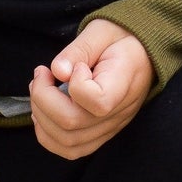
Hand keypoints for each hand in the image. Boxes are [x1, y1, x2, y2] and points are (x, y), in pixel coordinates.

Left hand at [29, 18, 152, 159]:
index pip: (98, 101)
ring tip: (40, 91)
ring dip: (42, 117)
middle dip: (43, 98)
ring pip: (67, 142)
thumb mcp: (101, 32)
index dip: (76, 84)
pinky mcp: (101, 134)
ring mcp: (111, 127)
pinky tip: (44, 111)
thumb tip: (57, 71)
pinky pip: (71, 149)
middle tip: (42, 74)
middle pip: (73, 124)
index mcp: (124, 82)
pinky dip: (48, 135)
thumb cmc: (120, 39)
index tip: (77, 66)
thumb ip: (79, 49)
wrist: (141, 53)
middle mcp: (120, 111)